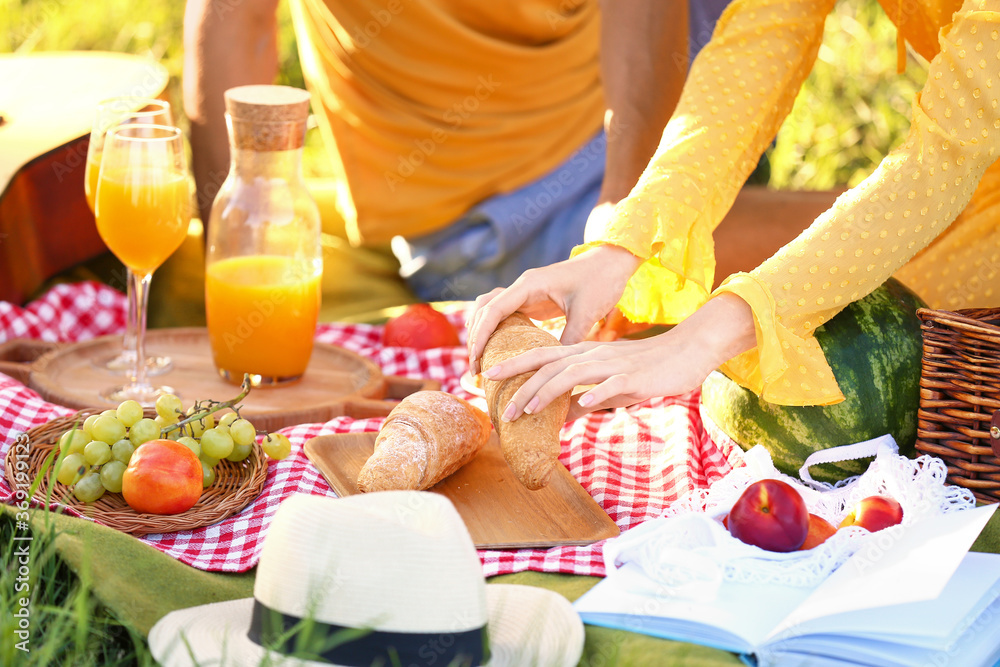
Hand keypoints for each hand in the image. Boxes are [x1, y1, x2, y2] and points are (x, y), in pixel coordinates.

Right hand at [467, 244, 640, 374]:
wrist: (611, 263)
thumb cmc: (600, 282)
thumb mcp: (587, 313)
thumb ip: (569, 338)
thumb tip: (555, 368)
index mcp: (530, 284)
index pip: (493, 309)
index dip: (480, 336)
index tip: (476, 360)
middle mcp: (522, 287)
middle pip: (484, 310)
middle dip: (475, 338)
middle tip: (475, 370)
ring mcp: (525, 293)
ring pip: (490, 310)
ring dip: (480, 332)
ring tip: (480, 362)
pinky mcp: (532, 300)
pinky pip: (504, 314)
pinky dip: (494, 330)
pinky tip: (495, 351)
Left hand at [485, 294, 757, 420]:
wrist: (688, 352)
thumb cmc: (649, 371)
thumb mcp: (611, 386)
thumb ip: (585, 399)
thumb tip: (562, 418)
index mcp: (585, 354)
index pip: (541, 356)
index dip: (514, 364)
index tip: (488, 377)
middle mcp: (593, 355)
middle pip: (549, 366)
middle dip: (521, 386)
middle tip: (499, 408)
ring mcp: (613, 365)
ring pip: (572, 374)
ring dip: (547, 392)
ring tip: (527, 410)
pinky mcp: (635, 377)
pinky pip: (612, 385)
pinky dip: (595, 394)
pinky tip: (581, 407)